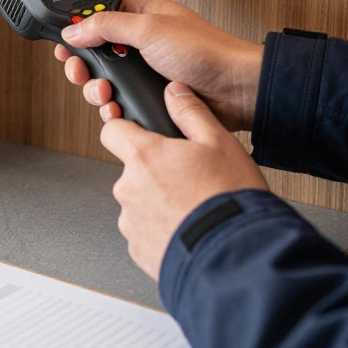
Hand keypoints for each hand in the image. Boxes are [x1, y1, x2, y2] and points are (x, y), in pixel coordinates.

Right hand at [56, 0, 263, 131]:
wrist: (235, 90)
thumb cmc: (206, 51)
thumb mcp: (149, 28)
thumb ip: (107, 25)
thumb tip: (74, 28)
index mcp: (143, 15)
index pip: (99, 17)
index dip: (79, 31)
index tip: (65, 45)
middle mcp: (143, 42)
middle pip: (96, 53)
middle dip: (84, 66)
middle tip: (80, 73)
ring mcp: (147, 71)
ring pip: (106, 81)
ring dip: (97, 90)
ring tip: (103, 93)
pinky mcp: (152, 97)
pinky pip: (122, 103)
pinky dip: (114, 109)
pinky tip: (116, 111)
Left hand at [103, 82, 269, 279]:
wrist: (234, 256)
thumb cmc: (227, 197)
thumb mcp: (219, 142)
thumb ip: (191, 112)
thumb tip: (175, 91)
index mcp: (143, 157)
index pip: (112, 131)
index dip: (126, 130)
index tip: (141, 135)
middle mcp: (128, 189)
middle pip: (132, 170)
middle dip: (155, 172)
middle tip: (190, 178)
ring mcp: (131, 222)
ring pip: (140, 203)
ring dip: (160, 203)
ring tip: (194, 207)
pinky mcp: (138, 251)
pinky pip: (146, 233)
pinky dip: (164, 230)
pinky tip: (190, 229)